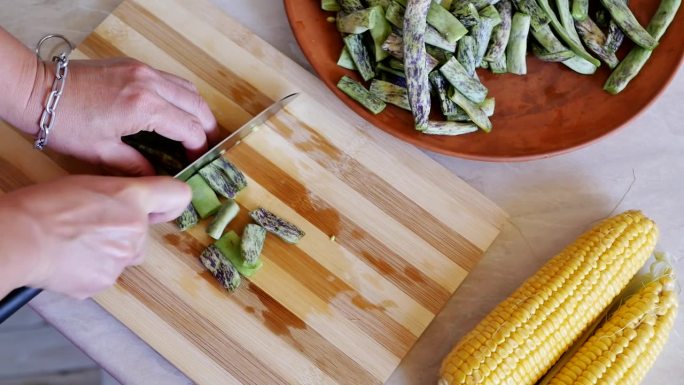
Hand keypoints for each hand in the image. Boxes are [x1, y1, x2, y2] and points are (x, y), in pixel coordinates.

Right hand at [0, 175, 189, 298]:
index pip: (178, 195)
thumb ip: (121, 195)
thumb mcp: (89, 184)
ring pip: (126, 254)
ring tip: (76, 243)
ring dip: (109, 250)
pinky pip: (107, 273)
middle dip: (126, 231)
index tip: (161, 207)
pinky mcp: (107, 281)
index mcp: (133, 197)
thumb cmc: (44, 206)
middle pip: (145, 231)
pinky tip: (71, 260)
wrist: (19, 239)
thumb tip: (129, 205)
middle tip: (92, 226)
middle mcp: (136, 227)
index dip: (171, 201)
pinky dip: (92, 268)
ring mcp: (124, 257)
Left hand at [20, 58, 218, 175]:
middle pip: (196, 104)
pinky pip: (169, 79)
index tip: (197, 162)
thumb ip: (136, 166)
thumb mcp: (101, 152)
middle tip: (208, 146)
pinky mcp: (134, 65)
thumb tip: (159, 177)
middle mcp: (150, 83)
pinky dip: (180, 96)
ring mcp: (143, 70)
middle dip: (207, 127)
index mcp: (144, 107)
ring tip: (197, 128)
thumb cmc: (64, 123)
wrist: (37, 90)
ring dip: (197, 109)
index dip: (198, 148)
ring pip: (186, 88)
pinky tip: (175, 111)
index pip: (189, 128)